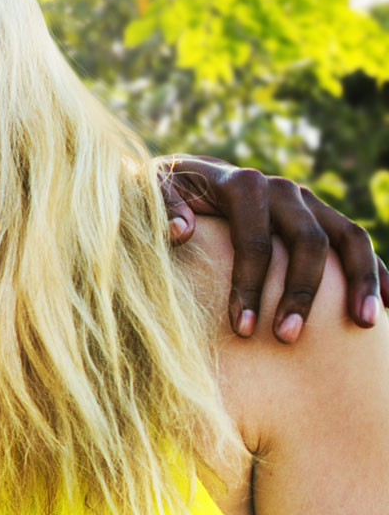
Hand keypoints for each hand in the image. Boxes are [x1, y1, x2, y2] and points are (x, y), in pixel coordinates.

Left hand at [159, 155, 386, 342]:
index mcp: (241, 183)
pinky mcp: (321, 215)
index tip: (243, 329)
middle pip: (307, 241)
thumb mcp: (149, 193)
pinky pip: (357, 243)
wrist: (189, 176)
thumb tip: (181, 232)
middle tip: (287, 338)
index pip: (254, 239)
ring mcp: (307, 202)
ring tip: (364, 325)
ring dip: (359, 281)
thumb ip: (162, 208)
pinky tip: (388, 305)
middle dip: (300, 292)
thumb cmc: (164, 195)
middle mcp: (281, 188)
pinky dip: (377, 270)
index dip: (251, 286)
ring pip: (348, 237)